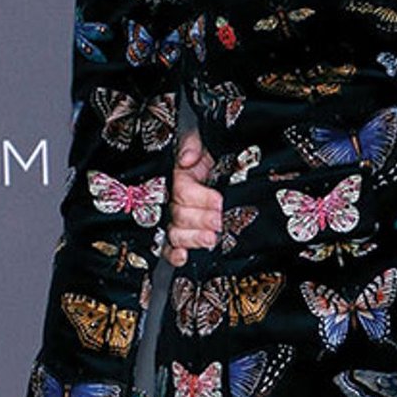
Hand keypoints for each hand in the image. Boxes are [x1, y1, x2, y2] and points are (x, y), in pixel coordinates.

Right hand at [164, 131, 221, 265]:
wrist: (226, 162)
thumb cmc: (211, 151)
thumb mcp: (203, 138)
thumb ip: (192, 142)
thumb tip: (186, 158)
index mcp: (179, 176)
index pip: (183, 191)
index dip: (200, 198)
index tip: (218, 202)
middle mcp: (175, 198)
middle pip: (179, 215)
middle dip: (200, 220)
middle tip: (217, 222)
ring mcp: (177, 216)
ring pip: (175, 232)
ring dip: (191, 238)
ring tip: (209, 240)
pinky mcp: (183, 231)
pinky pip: (170, 246)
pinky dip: (174, 254)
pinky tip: (183, 257)